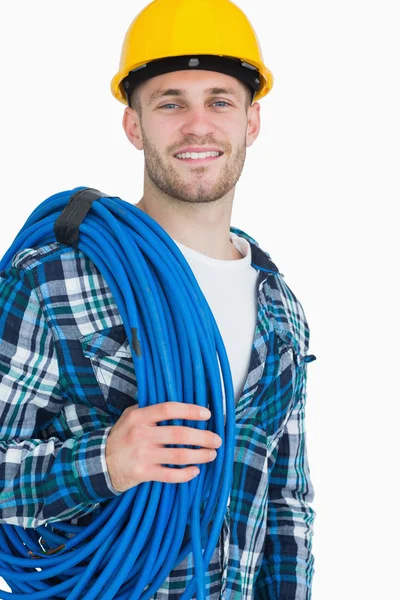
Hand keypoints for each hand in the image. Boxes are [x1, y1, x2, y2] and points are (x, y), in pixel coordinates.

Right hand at [105, 402, 221, 492]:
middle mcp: (141, 434)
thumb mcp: (130, 416)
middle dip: (203, 437)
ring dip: (200, 455)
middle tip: (217, 440)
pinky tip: (195, 470)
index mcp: (139, 417)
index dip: (190, 410)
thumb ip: (151, 410)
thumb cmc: (122, 436)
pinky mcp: (143, 473)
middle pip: (179, 434)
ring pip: (179, 455)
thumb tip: (181, 406)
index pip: (168, 409)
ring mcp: (142, 455)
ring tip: (212, 454)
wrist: (100, 462)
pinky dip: (186, 474)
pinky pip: (170, 475)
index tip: (207, 414)